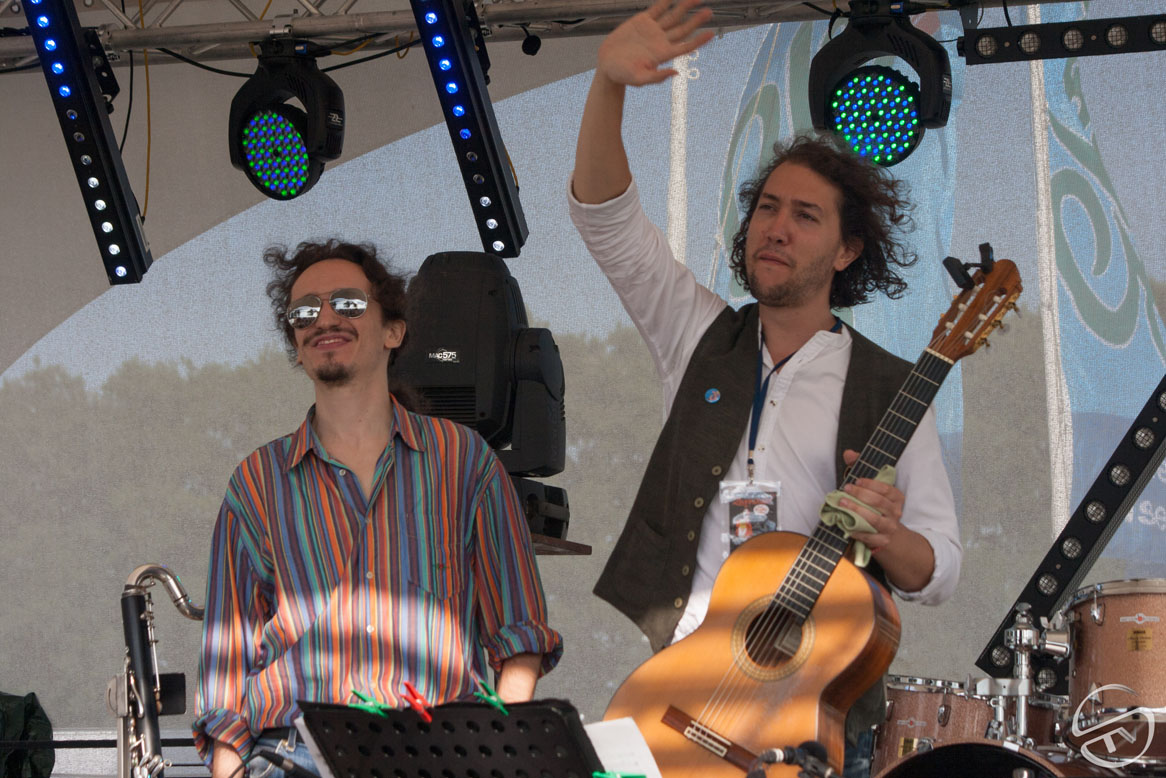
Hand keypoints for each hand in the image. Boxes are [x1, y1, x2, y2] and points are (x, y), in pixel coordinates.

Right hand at [597, 0, 713, 85]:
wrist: (607, 63)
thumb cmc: (622, 75)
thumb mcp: (638, 79)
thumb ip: (656, 77)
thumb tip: (676, 73)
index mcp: (663, 55)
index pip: (685, 46)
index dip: (698, 40)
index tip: (710, 34)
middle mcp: (661, 41)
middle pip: (683, 29)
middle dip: (696, 20)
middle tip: (709, 12)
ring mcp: (653, 30)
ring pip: (673, 16)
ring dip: (685, 7)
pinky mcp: (643, 21)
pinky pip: (658, 8)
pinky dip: (666, 1)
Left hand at [838, 449, 904, 553]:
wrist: (891, 536)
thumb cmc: (877, 507)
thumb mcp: (871, 488)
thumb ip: (860, 468)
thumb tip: (848, 453)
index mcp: (897, 498)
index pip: (886, 489)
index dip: (871, 484)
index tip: (856, 481)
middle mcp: (896, 512)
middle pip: (879, 503)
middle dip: (861, 495)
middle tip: (845, 490)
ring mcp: (890, 528)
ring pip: (874, 519)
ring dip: (857, 511)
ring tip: (842, 504)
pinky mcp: (883, 541)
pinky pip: (869, 537)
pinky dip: (857, 531)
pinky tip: (846, 526)